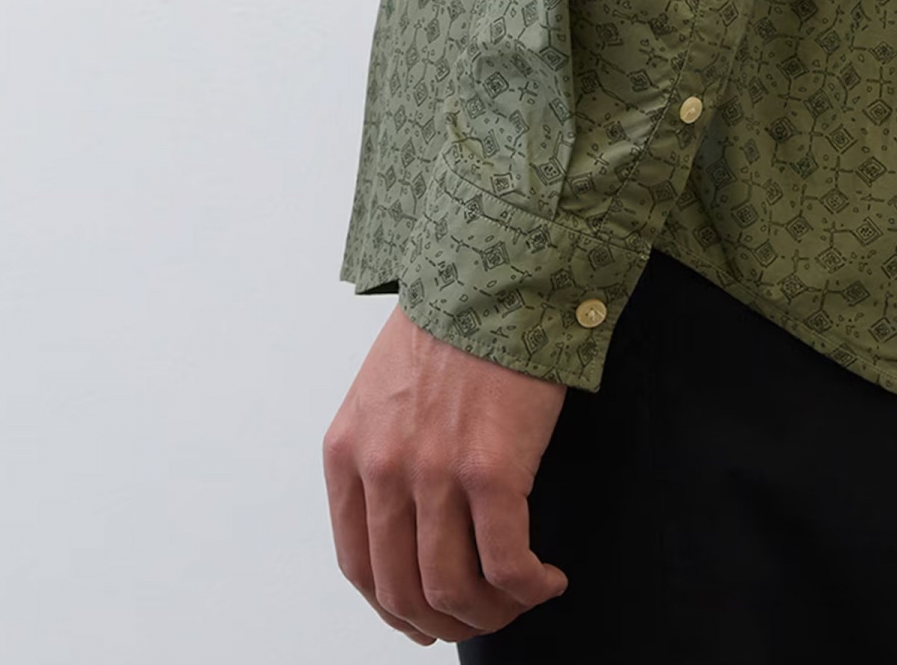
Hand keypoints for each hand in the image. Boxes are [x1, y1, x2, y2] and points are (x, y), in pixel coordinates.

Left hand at [323, 300, 571, 643]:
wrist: (499, 274)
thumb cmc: (452, 325)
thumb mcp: (383, 390)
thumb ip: (382, 455)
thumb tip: (408, 529)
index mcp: (348, 453)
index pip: (358, 567)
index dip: (395, 610)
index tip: (426, 619)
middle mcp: (383, 471)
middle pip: (404, 591)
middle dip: (445, 621)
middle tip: (479, 618)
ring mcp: (435, 473)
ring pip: (454, 590)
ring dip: (492, 612)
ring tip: (521, 598)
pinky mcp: (492, 471)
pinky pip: (506, 565)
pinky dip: (529, 588)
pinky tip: (549, 579)